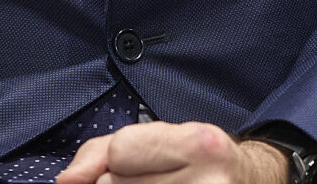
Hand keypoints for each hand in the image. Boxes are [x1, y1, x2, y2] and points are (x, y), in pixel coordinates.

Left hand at [56, 122, 288, 183]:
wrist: (249, 182)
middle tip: (154, 181)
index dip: (119, 160)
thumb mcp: (158, 137)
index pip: (121, 152)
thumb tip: (67, 182)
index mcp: (200, 144)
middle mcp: (209, 181)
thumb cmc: (196, 160)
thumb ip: (101, 152)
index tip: (138, 163)